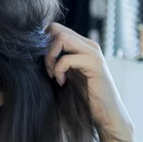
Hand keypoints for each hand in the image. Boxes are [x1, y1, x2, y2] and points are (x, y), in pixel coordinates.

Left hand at [44, 22, 133, 141]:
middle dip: (45, 49)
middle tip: (47, 69)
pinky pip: (66, 59)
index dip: (43, 41)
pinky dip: (58, 71)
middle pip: (57, 30)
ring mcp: (93, 52)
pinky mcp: (94, 64)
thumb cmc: (84, 96)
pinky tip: (61, 82)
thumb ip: (58, 61)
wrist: (106, 113)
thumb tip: (35, 53)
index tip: (43, 61)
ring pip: (61, 38)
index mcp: (82, 45)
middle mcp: (89, 44)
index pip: (57, 28)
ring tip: (53, 74)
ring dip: (50, 57)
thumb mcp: (68, 74)